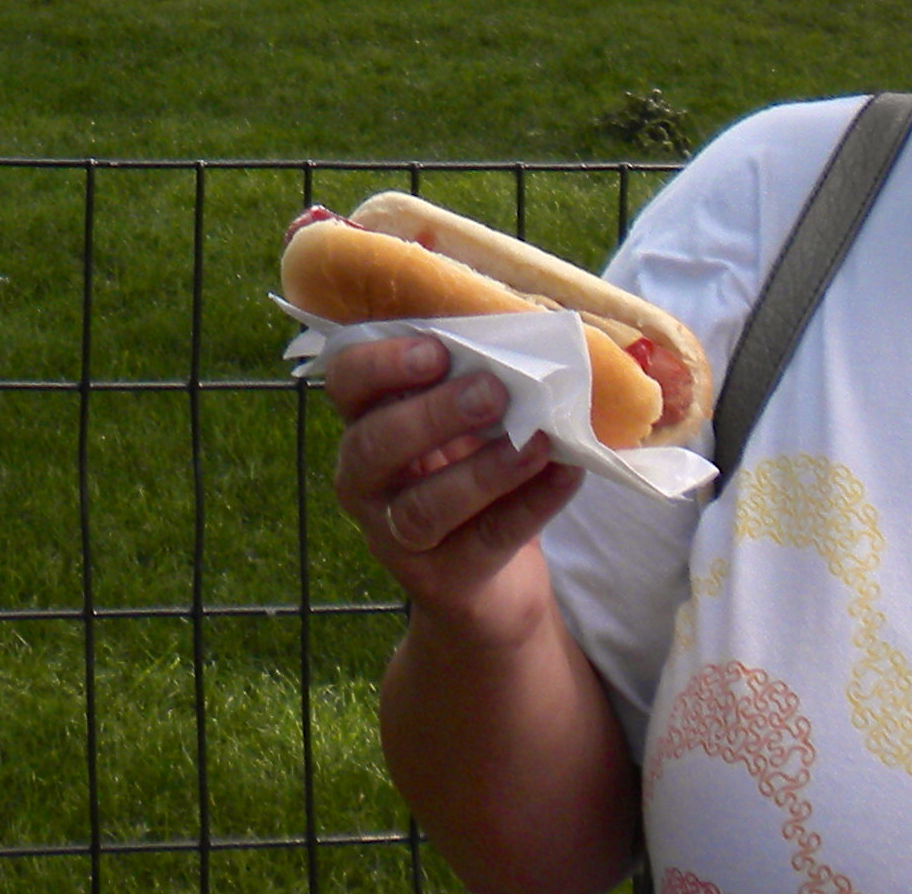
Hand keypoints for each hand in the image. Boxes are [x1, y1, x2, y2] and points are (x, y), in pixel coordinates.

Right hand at [322, 333, 579, 613]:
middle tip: (492, 391)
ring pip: (423, 507)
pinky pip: (486, 540)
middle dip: (432, 415)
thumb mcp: (462, 425)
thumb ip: (472, 379)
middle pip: (374, 446)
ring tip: (536, 442)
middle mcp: (364, 483)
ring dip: (482, 471)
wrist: (491, 585)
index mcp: (364, 424)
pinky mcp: (443, 581)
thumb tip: (527, 325)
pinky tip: (566, 474)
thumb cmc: (470, 473)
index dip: (381, 364)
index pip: (345, 384)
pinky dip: (532, 504)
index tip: (437, 349)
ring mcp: (396, 538)